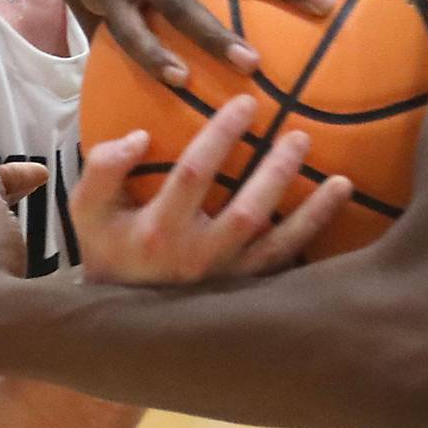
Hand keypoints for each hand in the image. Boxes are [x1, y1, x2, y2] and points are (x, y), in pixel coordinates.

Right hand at [72, 94, 353, 283]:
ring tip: (339, 178)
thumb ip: (103, 168)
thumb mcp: (88, 210)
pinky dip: (314, 234)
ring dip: (310, 211)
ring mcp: (225, 282)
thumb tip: (138, 136)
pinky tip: (338, 201)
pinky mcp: (244, 293)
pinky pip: (285, 264)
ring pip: (275, 244)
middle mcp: (195, 259)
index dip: (220, 135)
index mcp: (157, 232)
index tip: (245, 102)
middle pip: (246, 211)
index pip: (193, 174)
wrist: (119, 324)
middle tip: (299, 134)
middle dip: (275, 172)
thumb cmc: (109, 250)